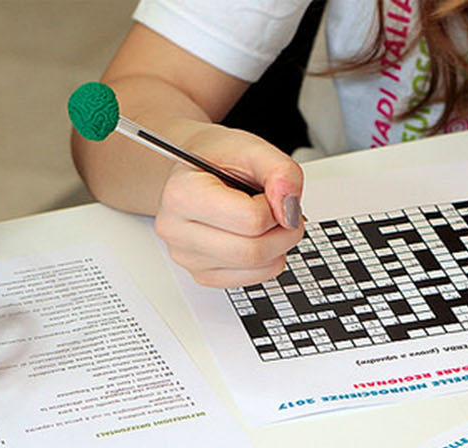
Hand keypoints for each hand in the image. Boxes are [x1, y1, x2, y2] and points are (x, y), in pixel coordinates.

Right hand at [153, 124, 303, 287]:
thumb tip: (290, 209)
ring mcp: (187, 257)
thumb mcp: (252, 147)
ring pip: (255, 268)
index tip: (272, 193)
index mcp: (182, 195)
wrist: (193, 172)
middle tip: (285, 212)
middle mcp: (177, 230)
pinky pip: (251, 280)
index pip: (251, 220)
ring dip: (278, 247)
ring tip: (270, 222)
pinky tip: (257, 237)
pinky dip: (268, 261)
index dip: (276, 206)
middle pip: (253, 251)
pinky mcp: (201, 274)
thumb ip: (280, 170)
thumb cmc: (216, 160)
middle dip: (285, 232)